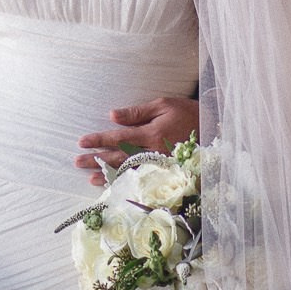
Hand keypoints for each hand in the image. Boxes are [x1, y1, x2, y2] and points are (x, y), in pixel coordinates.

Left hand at [76, 96, 199, 185]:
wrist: (214, 129)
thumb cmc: (188, 112)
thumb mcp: (163, 105)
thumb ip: (137, 113)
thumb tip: (113, 115)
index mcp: (150, 133)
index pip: (118, 137)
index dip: (98, 139)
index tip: (81, 142)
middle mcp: (152, 152)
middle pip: (118, 157)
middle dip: (96, 159)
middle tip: (77, 162)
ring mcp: (158, 164)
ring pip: (128, 171)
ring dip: (108, 174)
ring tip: (90, 177)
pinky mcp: (165, 171)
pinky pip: (141, 178)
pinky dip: (126, 182)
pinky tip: (115, 184)